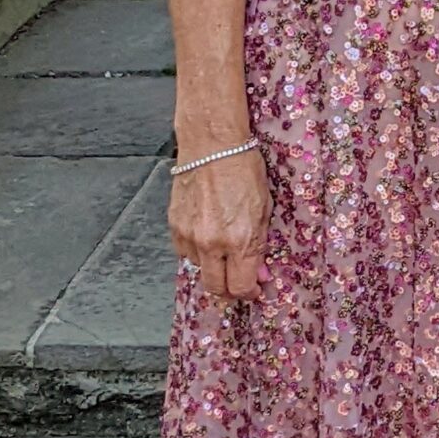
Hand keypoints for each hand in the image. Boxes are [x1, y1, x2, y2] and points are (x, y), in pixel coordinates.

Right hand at [167, 145, 270, 301]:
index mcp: (240, 239)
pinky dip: (197, 251)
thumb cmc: (244, 169)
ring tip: (224, 248)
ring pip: (200, 269)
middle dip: (229, 290)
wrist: (212, 145)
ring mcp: (189, 236)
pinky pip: (185, 252)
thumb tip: (258, 272)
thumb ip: (259, 243)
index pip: (240, 287)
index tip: (254, 288)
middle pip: (215, 288)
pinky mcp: (174, 226)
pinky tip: (207, 235)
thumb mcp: (264, 208)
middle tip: (238, 282)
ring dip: (213, 266)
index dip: (249, 293)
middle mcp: (212, 243)